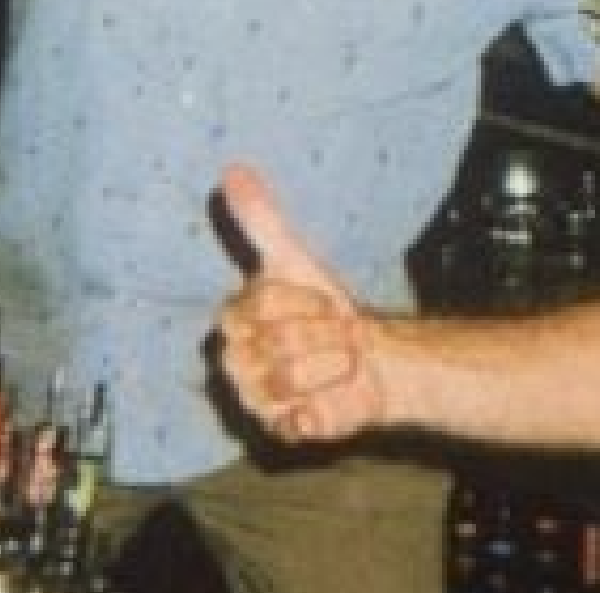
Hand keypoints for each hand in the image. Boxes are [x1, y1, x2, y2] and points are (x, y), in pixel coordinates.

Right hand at [214, 164, 387, 444]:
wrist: (367, 358)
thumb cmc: (326, 309)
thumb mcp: (294, 256)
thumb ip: (259, 216)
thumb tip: (233, 169)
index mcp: (232, 321)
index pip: (262, 307)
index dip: (302, 303)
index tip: (324, 302)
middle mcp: (234, 363)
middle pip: (276, 345)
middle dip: (321, 335)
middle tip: (335, 334)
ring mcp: (254, 400)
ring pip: (288, 382)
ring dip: (329, 367)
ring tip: (337, 363)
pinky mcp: (279, 431)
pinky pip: (297, 418)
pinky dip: (324, 405)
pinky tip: (331, 395)